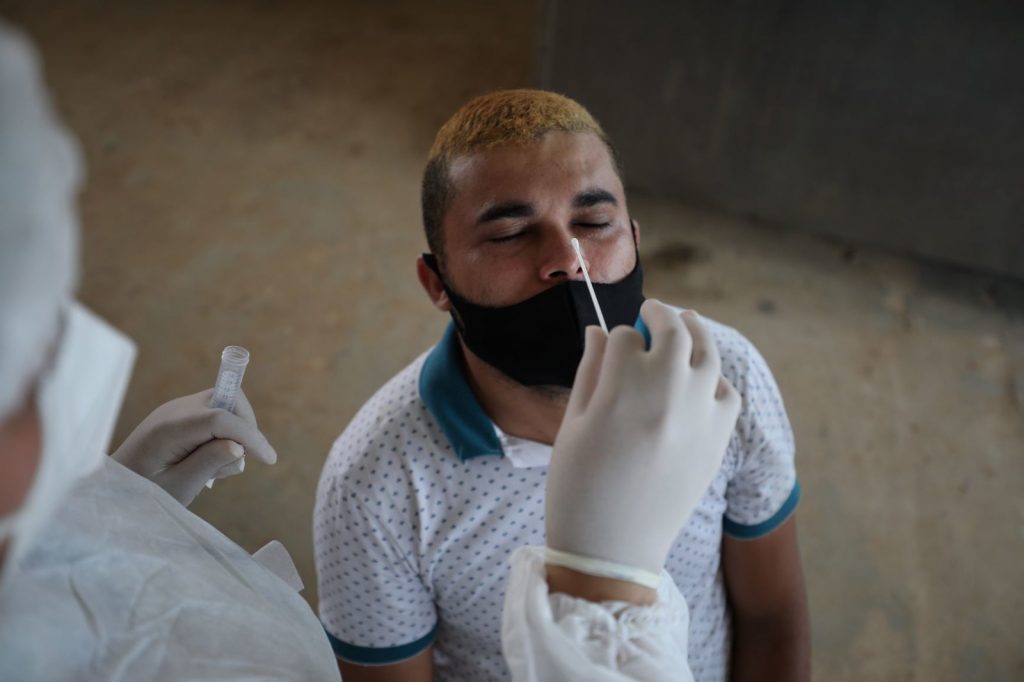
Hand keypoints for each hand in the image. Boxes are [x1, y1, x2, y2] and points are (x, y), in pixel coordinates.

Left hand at [111, 389, 276, 505]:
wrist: (113, 487)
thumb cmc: (141, 493)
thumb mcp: (176, 488)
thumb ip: (207, 464)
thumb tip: (238, 446)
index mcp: (169, 429)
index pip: (221, 418)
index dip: (250, 436)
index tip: (268, 459)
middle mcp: (175, 410)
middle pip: (229, 399)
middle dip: (245, 427)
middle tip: (239, 461)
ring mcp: (178, 409)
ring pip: (226, 405)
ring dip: (235, 433)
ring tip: (218, 470)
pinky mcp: (182, 415)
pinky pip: (216, 414)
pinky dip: (224, 434)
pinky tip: (211, 461)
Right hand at [545, 300, 740, 577]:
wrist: (613, 549)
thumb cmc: (578, 486)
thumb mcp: (571, 426)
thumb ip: (589, 372)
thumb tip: (600, 332)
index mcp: (621, 388)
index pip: (624, 338)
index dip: (615, 338)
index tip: (611, 346)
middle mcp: (666, 393)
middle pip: (673, 331)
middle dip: (659, 315)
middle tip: (652, 312)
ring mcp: (698, 416)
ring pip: (708, 354)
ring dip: (696, 333)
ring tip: (687, 324)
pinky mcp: (718, 441)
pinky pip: (728, 394)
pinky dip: (716, 379)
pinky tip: (702, 381)